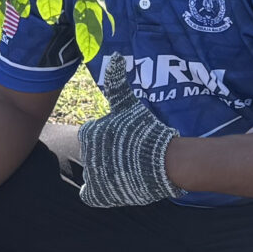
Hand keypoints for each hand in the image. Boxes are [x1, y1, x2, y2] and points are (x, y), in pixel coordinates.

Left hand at [76, 55, 179, 207]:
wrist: (165, 162)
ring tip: (130, 169)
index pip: (93, 135)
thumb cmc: (148, 131)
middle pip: (96, 155)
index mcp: (90, 133)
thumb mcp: (130, 105)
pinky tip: (115, 186)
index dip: (110, 138)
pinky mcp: (99, 194)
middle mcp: (87, 154)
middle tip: (131, 155)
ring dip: (110, 172)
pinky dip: (99, 192)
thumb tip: (115, 56)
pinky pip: (90, 195)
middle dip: (110, 155)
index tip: (125, 140)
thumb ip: (118, 82)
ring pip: (97, 173)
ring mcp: (93, 176)